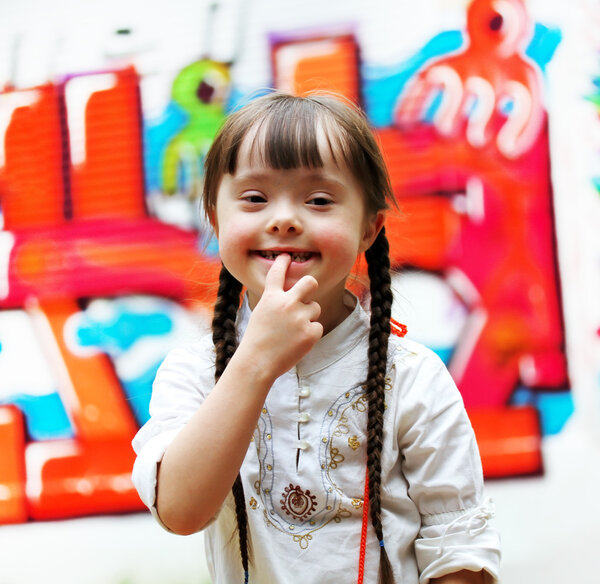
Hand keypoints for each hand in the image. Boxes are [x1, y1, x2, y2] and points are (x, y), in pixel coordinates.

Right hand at [237, 254, 322, 381]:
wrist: (257, 363)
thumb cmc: (257, 341)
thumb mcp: (261, 314)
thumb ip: (276, 302)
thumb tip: (294, 296)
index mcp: (271, 297)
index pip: (277, 273)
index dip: (282, 262)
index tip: (286, 257)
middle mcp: (286, 303)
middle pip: (310, 282)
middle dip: (311, 285)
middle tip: (308, 292)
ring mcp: (300, 317)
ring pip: (315, 307)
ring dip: (308, 316)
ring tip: (293, 331)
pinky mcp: (311, 332)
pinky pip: (317, 326)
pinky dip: (310, 334)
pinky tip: (297, 342)